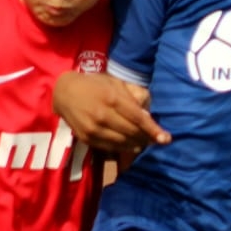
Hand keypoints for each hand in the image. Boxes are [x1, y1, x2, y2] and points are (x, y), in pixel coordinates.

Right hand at [53, 72, 169, 153]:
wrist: (64, 92)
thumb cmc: (94, 84)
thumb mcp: (115, 83)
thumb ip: (133, 97)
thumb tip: (147, 115)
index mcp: (111, 98)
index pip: (138, 118)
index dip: (153, 129)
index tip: (166, 138)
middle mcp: (102, 115)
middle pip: (132, 133)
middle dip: (147, 138)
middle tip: (157, 139)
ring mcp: (93, 129)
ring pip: (122, 143)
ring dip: (137, 144)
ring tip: (145, 142)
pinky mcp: (87, 138)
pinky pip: (110, 147)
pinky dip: (123, 147)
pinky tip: (131, 144)